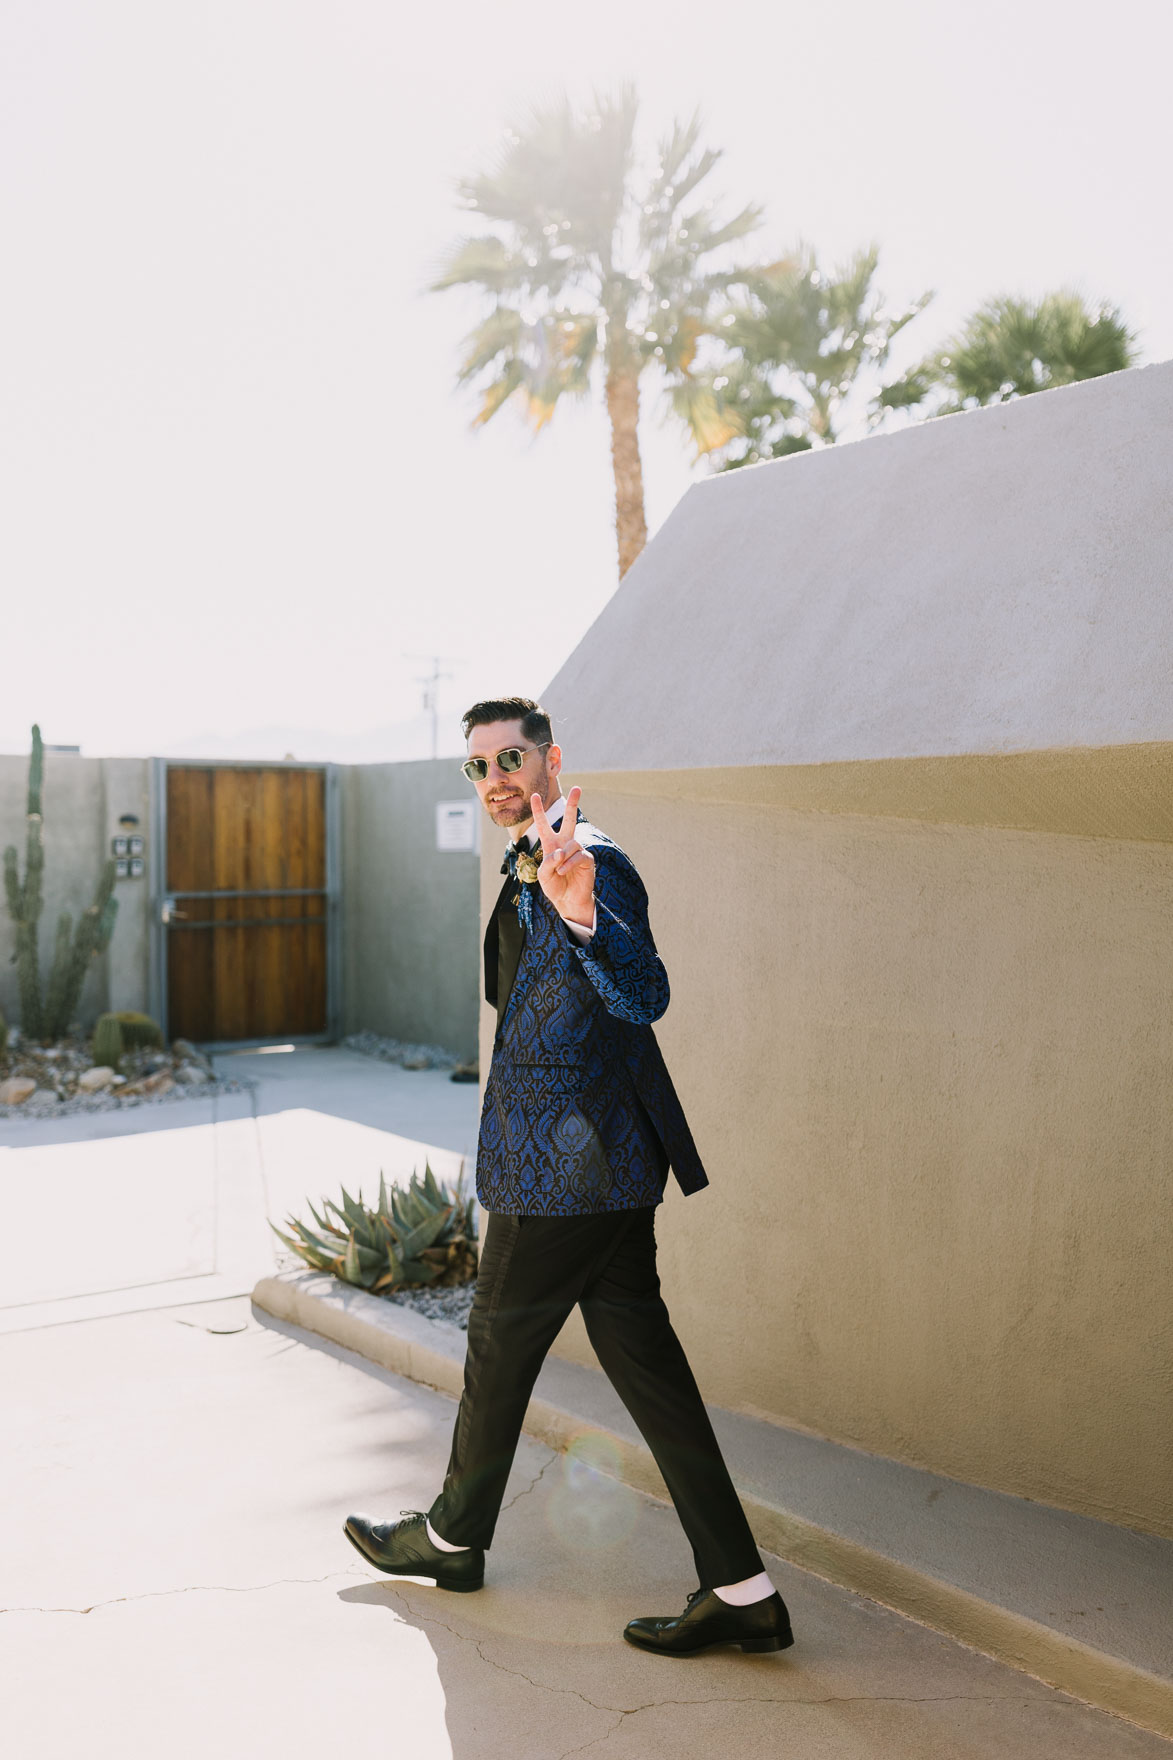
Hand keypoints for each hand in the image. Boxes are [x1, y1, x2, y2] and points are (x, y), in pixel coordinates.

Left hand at [530, 787, 594, 928]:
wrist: (568, 900)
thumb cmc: (554, 886)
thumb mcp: (543, 875)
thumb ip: (548, 862)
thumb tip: (561, 852)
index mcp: (550, 845)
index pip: (543, 824)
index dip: (538, 810)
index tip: (534, 795)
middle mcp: (564, 844)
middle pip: (569, 819)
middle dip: (573, 804)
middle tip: (577, 788)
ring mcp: (577, 850)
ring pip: (571, 844)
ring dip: (563, 858)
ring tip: (560, 871)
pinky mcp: (586, 859)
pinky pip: (579, 855)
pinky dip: (570, 864)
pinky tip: (565, 872)